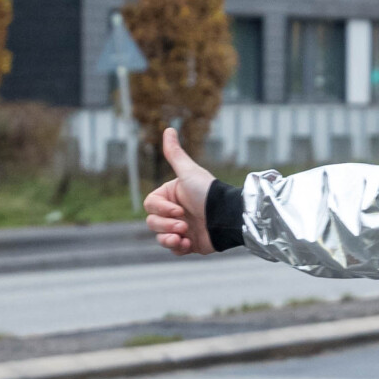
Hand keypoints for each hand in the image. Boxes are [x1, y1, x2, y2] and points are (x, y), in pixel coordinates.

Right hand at [145, 127, 214, 254]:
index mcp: (171, 196)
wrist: (228, 217)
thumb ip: (175, 154)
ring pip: (160, 237)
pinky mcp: (190, 244)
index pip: (151, 205)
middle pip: (152, 222)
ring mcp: (182, 229)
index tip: (178, 210)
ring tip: (184, 236)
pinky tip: (188, 244)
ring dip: (169, 238)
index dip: (161, 210)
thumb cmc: (208, 192)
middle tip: (184, 225)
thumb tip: (168, 128)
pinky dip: (177, 248)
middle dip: (166, 225)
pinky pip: (173, 249)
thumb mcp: (188, 172)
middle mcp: (174, 212)